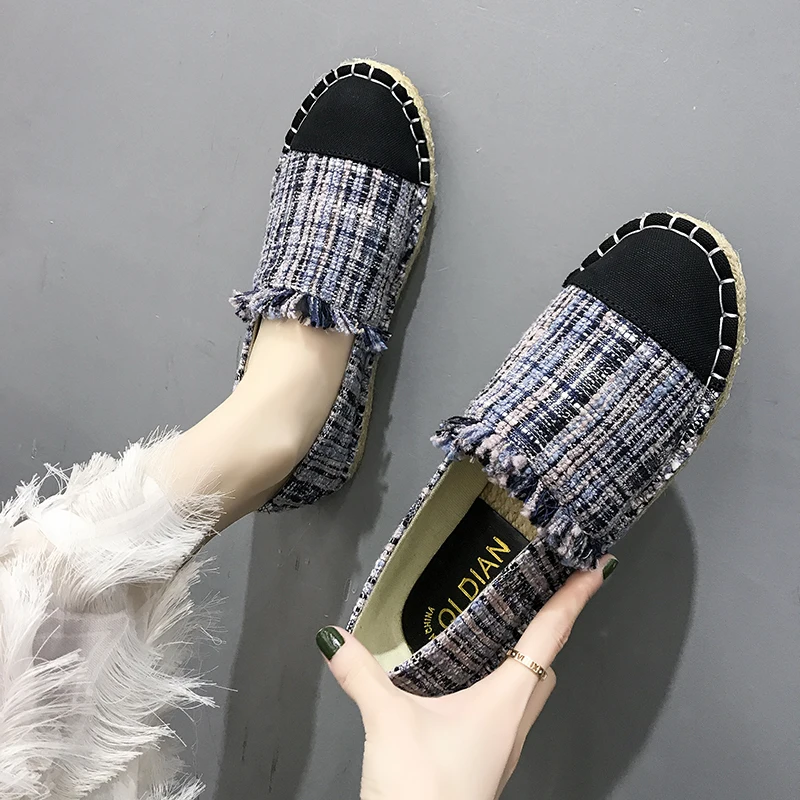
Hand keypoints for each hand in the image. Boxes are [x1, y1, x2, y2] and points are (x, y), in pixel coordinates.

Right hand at [317, 554, 617, 799]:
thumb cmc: (423, 788)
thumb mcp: (387, 722)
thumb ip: (360, 674)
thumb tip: (334, 637)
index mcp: (505, 699)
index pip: (550, 634)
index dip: (574, 598)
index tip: (596, 569)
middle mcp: (515, 719)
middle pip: (548, 662)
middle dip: (554, 626)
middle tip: (544, 592)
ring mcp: (504, 744)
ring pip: (531, 688)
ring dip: (529, 656)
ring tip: (507, 628)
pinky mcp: (488, 759)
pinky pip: (510, 709)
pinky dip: (503, 683)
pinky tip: (470, 680)